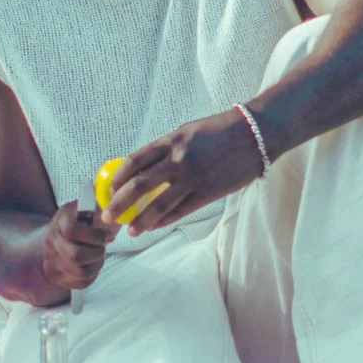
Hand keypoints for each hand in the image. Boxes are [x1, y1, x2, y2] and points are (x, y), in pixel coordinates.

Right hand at [41, 199, 117, 293]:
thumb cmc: (88, 221)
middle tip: (101, 247)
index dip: (93, 236)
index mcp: (61, 219)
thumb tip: (114, 213)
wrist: (69, 235)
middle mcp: (51, 240)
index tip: (103, 235)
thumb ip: (105, 212)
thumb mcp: (96, 210)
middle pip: (74, 256)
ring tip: (97, 256)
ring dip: (96, 265)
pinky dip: (91, 275)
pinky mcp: (55, 275)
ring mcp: (51, 259)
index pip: (71, 231)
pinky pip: (80, 283)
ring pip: (79, 272)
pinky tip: (91, 264)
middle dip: (96, 253)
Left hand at [103, 109, 269, 236]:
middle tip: (108, 216)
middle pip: (139, 185)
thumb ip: (166, 148)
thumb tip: (144, 167)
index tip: (110, 189)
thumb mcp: (187, 132)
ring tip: (130, 231)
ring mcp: (193, 178)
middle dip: (119, 203)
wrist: (255, 134)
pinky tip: (153, 226)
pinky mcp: (208, 193)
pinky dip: (164, 220)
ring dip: (140, 220)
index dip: (118, 177)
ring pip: (158, 205)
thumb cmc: (219, 131)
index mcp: (171, 141)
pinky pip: (180, 211)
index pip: (135, 161)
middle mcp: (178, 159)